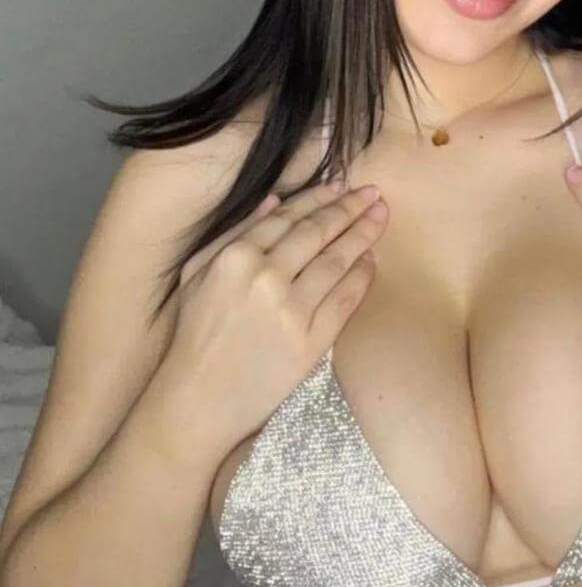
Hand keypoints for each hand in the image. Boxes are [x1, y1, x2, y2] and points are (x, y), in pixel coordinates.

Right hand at [158, 179, 388, 453]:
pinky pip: (345, 300)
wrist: (199, 401)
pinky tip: (372, 261)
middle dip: (350, 208)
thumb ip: (235, 233)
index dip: (319, 198)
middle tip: (374, 192)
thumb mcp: (197, 274)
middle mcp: (266, 278)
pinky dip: (362, 276)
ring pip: (337, 261)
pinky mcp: (311, 342)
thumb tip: (274, 200)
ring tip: (381, 217)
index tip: (342, 186)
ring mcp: (291, 311)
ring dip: (363, 235)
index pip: (289, 216)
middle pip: (319, 232)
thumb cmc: (194, 335)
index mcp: (236, 257)